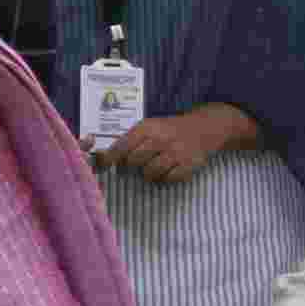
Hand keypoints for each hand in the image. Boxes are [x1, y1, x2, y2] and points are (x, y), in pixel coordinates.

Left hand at [107, 104, 248, 188]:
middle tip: (131, 167)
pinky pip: (169, 179)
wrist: (202, 127)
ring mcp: (176, 152)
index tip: (104, 166)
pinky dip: (164, 179)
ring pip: (150, 172)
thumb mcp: (149, 126)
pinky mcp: (189, 164)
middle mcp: (161, 139)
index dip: (110, 158)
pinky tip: (165, 172)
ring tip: (149, 169)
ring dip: (147, 174)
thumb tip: (101, 155)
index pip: (122, 146)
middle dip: (129, 167)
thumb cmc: (169, 129)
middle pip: (134, 161)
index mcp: (147, 128)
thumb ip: (129, 139)